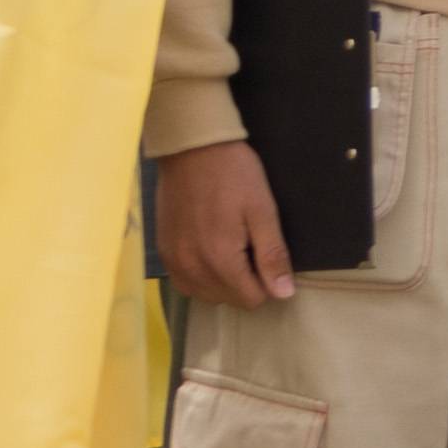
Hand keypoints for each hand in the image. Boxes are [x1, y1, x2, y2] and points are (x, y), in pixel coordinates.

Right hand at [155, 137, 297, 304]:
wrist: (191, 148)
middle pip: (228, 300)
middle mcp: (192, 267)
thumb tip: (283, 293)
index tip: (264, 254)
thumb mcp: (263, 211)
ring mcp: (174, 261)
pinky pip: (185, 283)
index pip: (251, 300)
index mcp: (220, 259)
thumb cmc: (233, 174)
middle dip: (244, 282)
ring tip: (228, 247)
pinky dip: (200, 276)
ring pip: (206, 295)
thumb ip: (272, 256)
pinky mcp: (164, 252)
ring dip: (222, 281)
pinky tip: (208, 251)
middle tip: (247, 244)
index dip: (266, 282)